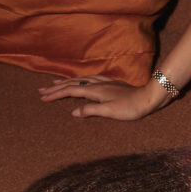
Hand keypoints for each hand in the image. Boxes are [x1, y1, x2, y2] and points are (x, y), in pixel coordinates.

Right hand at [38, 75, 166, 119]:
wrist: (149, 97)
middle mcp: (98, 84)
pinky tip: (82, 81)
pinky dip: (81, 80)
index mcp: (95, 91)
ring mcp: (105, 82)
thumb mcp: (109, 112)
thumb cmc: (130, 107)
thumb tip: (73, 112)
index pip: (70, 91)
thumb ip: (90, 111)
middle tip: (41, 90)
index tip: (43, 98)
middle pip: (73, 84)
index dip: (55, 94)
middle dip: (56, 87)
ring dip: (67, 82)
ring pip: (81, 80)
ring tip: (56, 82)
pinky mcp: (112, 84)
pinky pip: (90, 79)